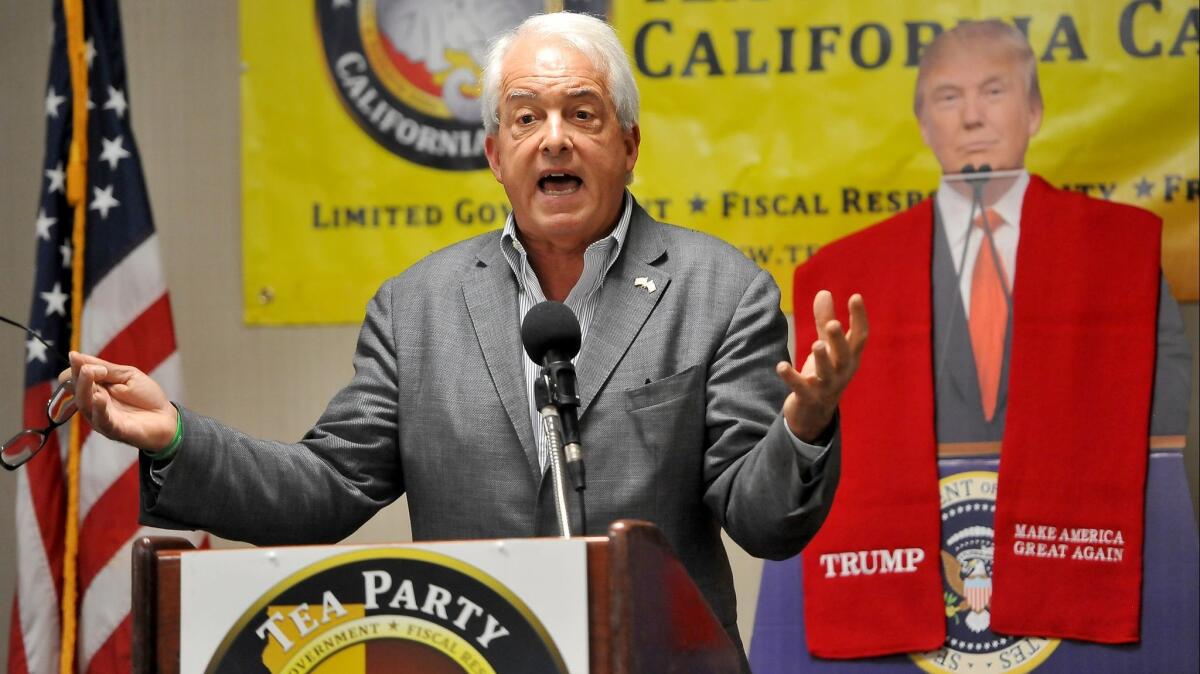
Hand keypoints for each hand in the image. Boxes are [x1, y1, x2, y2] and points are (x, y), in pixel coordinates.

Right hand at [61, 352, 177, 450]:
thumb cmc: (146, 397)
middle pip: (79, 392)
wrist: (167, 417)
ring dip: (85, 389)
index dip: (75, 369)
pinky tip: (98, 398)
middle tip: (87, 367)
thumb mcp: (126, 375)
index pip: (74, 379)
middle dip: (81, 377)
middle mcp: (94, 405)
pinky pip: (103, 421)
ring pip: (87, 406)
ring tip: (88, 374)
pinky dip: (99, 409)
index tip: (77, 358)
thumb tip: (75, 356)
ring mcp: (103, 419)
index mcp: (96, 390)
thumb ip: (104, 368)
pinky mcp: (115, 430)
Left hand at [776, 291, 867, 442]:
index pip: (860, 337)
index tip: (855, 297)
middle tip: (832, 324)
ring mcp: (826, 387)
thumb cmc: (824, 373)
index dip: (859, 318)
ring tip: (816, 345)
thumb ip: (824, 321)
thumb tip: (824, 292)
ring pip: (827, 373)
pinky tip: (780, 366)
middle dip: (839, 340)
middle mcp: (842, 372)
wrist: (814, 414)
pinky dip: (791, 377)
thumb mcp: (827, 348)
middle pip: (844, 355)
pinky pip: (800, 388)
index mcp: (850, 358)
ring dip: (822, 359)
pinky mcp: (808, 398)